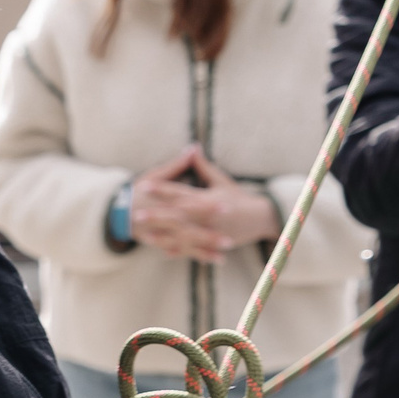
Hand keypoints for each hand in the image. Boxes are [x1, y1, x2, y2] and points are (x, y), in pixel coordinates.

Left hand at [129, 146, 278, 262]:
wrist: (262, 218)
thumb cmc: (239, 197)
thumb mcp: (221, 180)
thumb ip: (203, 166)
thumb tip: (192, 146)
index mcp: (207, 198)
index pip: (180, 192)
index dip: (161, 189)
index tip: (144, 185)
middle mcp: (208, 216)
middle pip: (178, 215)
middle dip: (157, 215)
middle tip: (136, 214)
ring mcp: (211, 232)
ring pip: (184, 235)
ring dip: (164, 235)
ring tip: (145, 234)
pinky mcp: (214, 245)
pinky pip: (194, 249)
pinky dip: (180, 250)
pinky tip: (163, 251)